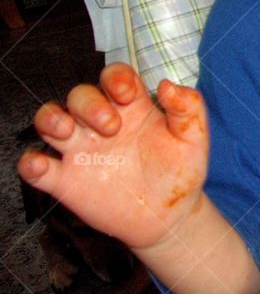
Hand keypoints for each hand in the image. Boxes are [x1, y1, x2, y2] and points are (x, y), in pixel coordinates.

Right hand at [18, 64, 208, 251]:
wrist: (169, 217)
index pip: (114, 77)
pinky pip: (36, 166)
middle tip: (112, 127)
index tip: (127, 94)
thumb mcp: (194, 139)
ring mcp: (82, 151)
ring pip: (49, 120)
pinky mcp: (66, 180)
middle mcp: (101, 124)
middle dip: (89, 104)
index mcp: (132, 108)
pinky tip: (42, 165)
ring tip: (67, 132)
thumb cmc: (180, 173)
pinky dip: (31, 163)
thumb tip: (168, 85)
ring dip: (51, 119)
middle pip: (79, 96)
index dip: (115, 78)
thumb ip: (189, 108)